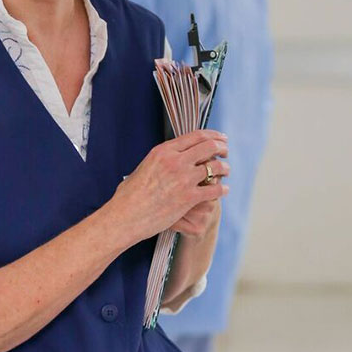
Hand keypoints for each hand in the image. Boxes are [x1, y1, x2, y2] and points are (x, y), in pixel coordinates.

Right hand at [109, 129, 228, 245]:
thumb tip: (167, 158)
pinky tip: (223, 190)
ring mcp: (183, 179)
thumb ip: (159, 161)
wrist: (125, 216)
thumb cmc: (129, 195)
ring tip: (226, 171)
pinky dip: (222, 189)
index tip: (219, 138)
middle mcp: (175, 161)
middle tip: (225, 152)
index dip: (212, 135)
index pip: (196, 136)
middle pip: (209, 147)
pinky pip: (214, 189)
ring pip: (215, 167)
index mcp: (163, 151)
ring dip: (224, 168)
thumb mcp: (143, 168)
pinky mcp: (188, 198)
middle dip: (221, 148)